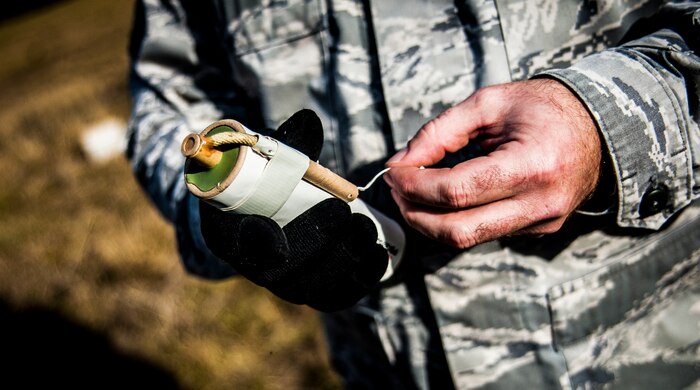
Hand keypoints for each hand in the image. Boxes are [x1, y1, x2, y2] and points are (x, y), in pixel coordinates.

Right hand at [199, 110, 387, 311]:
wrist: (262, 208)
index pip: (239, 245)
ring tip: (367, 234)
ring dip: (345, 265)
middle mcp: (254, 267)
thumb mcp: (265, 160)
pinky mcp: (311, 290)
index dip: (257, 242)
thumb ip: (286, 146)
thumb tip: (309, 121)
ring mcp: (284, 283)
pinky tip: (378, 258)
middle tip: (345, 217)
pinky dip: (358, 281)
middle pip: (285, 273)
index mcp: (229, 234)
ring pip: (313, 288)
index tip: (274, 233)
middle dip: (319, 248)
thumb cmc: (262, 180)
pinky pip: (334, 296)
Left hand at [383, 79, 601, 247]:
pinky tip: (444, 197)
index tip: (394, 171)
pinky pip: (485, 233)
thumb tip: (401, 162)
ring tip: (413, 192)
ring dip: (430, 221)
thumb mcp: (488, 104)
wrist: (597, 127)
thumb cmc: (542, 108)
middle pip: (458, 230)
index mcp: (532, 165)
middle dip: (415, 213)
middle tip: (396, 188)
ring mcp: (541, 223)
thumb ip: (440, 131)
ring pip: (468, 239)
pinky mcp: (538, 230)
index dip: (416, 185)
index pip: (457, 191)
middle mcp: (540, 203)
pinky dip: (455, 219)